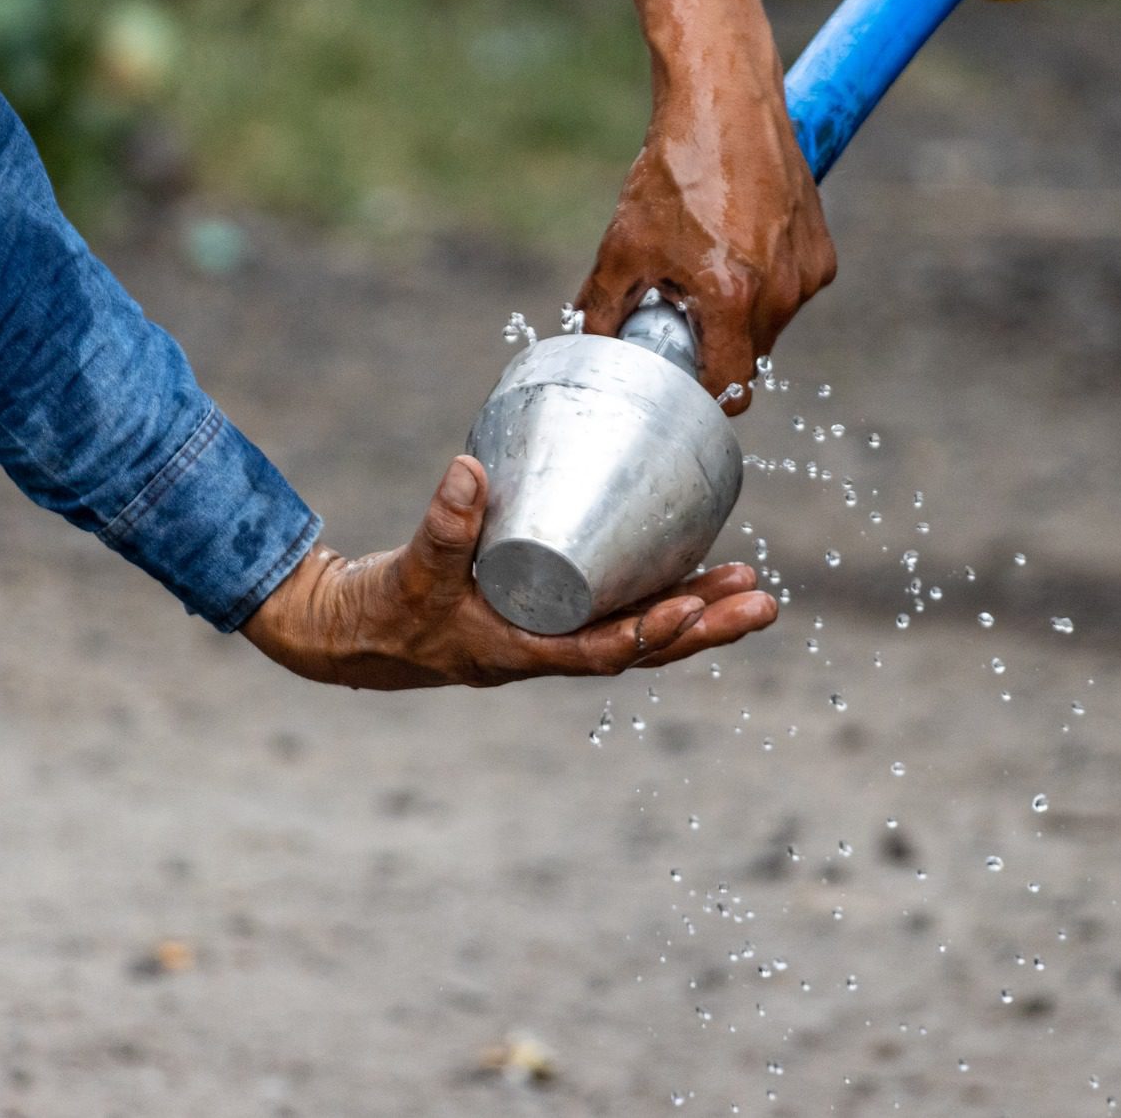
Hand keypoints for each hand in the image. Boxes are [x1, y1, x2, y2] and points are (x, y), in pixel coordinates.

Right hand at [241, 456, 777, 689]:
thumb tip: (469, 468)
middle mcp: (548, 651)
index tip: (697, 609)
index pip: (603, 652)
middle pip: (642, 646)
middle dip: (704, 626)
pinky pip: (613, 609)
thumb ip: (443, 524)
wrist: (357, 634)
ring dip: (694, 611)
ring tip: (750, 588)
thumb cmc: (386, 609)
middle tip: (763, 601)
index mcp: (520, 652)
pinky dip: (654, 594)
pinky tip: (688, 571)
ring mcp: (551, 635)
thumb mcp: (411, 571)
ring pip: (636, 630)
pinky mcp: (547, 613)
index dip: (653, 634)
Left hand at [573, 56, 833, 416]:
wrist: (725, 102)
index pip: (732, 387)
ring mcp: (807, 271)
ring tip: (707, 270)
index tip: (685, 388)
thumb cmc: (676, 168)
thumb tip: (590, 343)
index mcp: (733, 298)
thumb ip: (602, 307)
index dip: (706, 397)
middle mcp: (781, 292)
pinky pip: (790, 291)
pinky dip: (764, 284)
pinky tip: (736, 246)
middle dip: (716, 348)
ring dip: (740, 314)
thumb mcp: (624, 244)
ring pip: (771, 325)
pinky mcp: (821, 250)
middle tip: (682, 316)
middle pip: (750, 358)